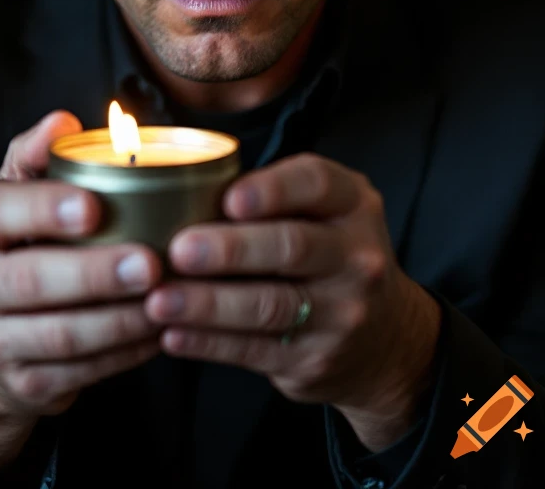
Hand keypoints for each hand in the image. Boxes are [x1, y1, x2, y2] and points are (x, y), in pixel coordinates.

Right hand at [0, 110, 162, 464]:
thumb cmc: (18, 241)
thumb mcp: (16, 191)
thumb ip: (36, 153)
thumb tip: (63, 120)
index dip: (42, 209)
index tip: (93, 206)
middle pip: (29, 281)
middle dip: (94, 274)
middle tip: (150, 262)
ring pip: (58, 335)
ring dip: (118, 319)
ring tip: (166, 299)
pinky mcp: (22, 383)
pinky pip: (79, 373)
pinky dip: (123, 354)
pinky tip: (159, 332)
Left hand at [144, 151, 440, 447]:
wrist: (385, 339)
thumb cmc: (329, 255)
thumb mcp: (325, 213)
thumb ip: (274, 197)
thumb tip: (182, 189)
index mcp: (353, 205)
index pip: (317, 184)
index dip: (272, 190)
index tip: (228, 198)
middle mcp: (357, 257)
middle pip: (291, 247)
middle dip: (230, 248)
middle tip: (178, 249)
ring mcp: (342, 313)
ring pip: (269, 305)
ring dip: (207, 303)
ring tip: (159, 300)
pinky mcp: (316, 359)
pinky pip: (255, 350)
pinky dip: (209, 343)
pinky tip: (173, 334)